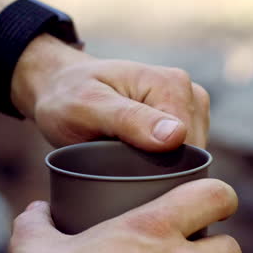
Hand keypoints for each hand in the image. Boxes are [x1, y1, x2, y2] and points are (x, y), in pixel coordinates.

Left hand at [11, 35, 209, 150]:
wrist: (60, 86)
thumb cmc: (67, 95)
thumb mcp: (87, 107)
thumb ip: (129, 120)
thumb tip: (176, 136)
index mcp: (172, 85)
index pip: (188, 146)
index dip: (160, 167)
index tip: (122, 165)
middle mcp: (190, 92)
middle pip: (193, 154)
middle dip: (161, 167)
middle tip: (118, 161)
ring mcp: (190, 107)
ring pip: (190, 158)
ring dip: (161, 167)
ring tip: (125, 157)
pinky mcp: (186, 122)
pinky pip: (184, 156)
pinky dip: (162, 164)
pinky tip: (137, 158)